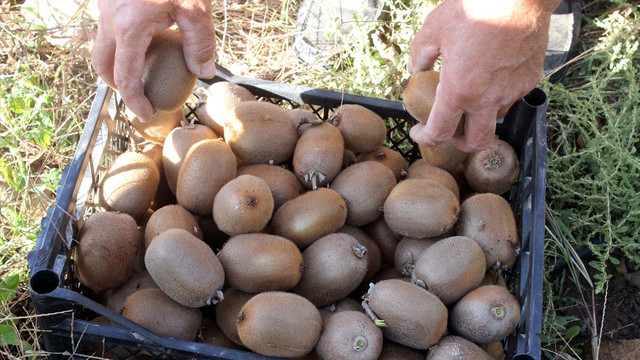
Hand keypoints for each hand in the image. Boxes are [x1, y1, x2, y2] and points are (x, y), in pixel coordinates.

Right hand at [91, 0, 215, 121]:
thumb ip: (200, 43)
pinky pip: (110, 26)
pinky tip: (147, 40)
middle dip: (117, 85)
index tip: (147, 114)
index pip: (125, 77)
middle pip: (102, 63)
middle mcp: (109, 16)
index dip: (134, 101)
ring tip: (143, 72)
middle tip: (139, 97)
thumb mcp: (196, 7)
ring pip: (102, 44)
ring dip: (117, 62)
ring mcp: (105, 3)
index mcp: (128, 27)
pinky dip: (122, 42)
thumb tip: (203, 72)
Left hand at [408, 0, 559, 151]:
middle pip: (476, 142)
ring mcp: (512, 91)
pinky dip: (498, 96)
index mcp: (460, 90)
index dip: (425, 138)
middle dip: (459, 143)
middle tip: (450, 130)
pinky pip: (512, 98)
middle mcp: (488, 98)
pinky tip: (490, 76)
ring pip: (495, 119)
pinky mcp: (530, 80)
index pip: (440, 132)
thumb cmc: (475, 7)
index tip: (419, 133)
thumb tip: (416, 69)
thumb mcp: (434, 28)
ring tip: (470, 96)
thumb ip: (420, 54)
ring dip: (480, 117)